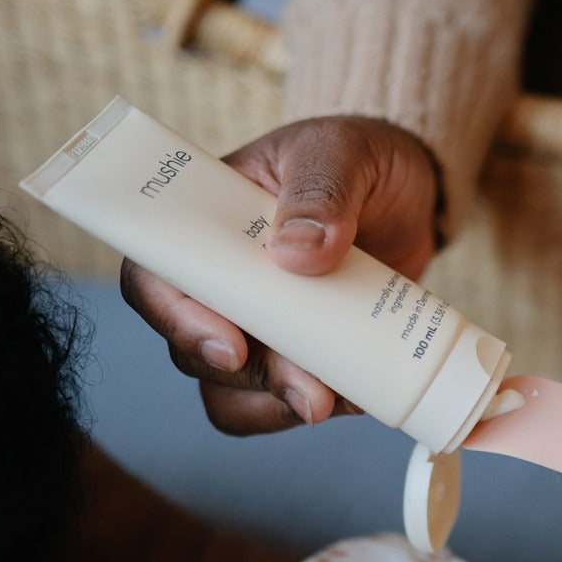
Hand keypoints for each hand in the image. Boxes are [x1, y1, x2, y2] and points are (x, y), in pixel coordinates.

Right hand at [120, 116, 441, 433]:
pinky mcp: (296, 353)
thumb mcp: (343, 152)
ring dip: (276, 406)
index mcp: (205, 225)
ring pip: (231, 391)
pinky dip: (308, 409)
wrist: (408, 197)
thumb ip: (322, 189)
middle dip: (251, 378)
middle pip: (195, 351)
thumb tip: (298, 252)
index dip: (176, 320)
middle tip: (312, 390)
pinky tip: (354, 398)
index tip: (231, 347)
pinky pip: (278, 403)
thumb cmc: (358, 161)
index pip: (153, 278)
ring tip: (336, 400)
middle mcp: (218, 283)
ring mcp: (256, 325)